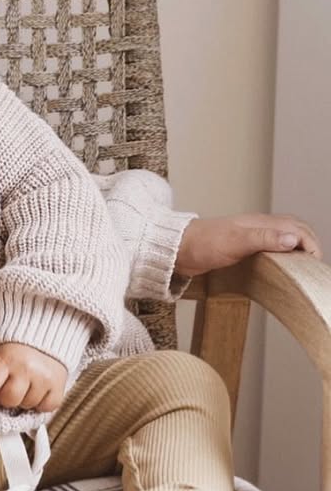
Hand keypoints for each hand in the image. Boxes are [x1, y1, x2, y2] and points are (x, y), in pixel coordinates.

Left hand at [0, 342, 66, 411]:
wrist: (46, 337)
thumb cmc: (17, 351)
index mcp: (7, 358)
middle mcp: (27, 368)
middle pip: (8, 400)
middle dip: (5, 398)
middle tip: (7, 389)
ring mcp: (44, 379)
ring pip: (27, 406)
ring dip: (23, 400)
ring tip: (24, 386)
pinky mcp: (58, 387)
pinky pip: (45, 408)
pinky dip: (40, 403)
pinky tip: (37, 391)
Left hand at [175, 214, 321, 278]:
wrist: (176, 249)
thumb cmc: (202, 244)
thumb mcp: (236, 242)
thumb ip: (264, 239)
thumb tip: (294, 239)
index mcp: (260, 223)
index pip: (296, 228)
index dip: (310, 243)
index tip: (313, 262)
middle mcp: (258, 228)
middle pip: (294, 229)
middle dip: (309, 243)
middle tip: (314, 265)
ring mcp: (250, 237)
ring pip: (283, 238)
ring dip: (297, 248)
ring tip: (303, 267)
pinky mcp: (243, 248)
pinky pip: (270, 247)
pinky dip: (283, 254)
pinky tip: (281, 267)